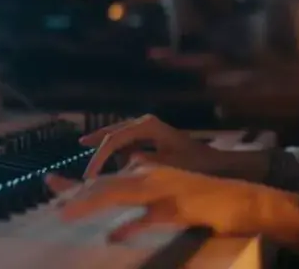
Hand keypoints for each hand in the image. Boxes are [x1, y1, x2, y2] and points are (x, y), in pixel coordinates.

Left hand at [46, 164, 298, 255]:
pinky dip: (133, 224)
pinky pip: (152, 216)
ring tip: (67, 211)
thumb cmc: (206, 204)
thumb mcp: (168, 205)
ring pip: (123, 192)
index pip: (105, 178)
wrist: (245, 201)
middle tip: (51, 200)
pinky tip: (114, 235)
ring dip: (93, 201)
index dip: (76, 183)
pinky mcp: (181, 207)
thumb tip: (112, 229)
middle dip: (77, 190)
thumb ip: (140, 212)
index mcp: (148, 174)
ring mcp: (167, 190)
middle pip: (108, 182)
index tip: (50, 186)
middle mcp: (154, 176)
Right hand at [79, 115, 222, 177]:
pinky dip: (118, 145)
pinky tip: (111, 155)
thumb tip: (120, 165)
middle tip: (81, 145)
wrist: (217, 163)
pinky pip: (130, 139)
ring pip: (121, 133)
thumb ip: (141, 164)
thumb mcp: (166, 165)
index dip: (99, 157)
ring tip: (88, 144)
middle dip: (98, 139)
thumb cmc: (194, 164)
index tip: (90, 176)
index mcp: (148, 125)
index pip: (115, 139)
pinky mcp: (154, 136)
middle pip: (115, 131)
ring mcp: (150, 128)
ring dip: (106, 140)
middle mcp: (147, 122)